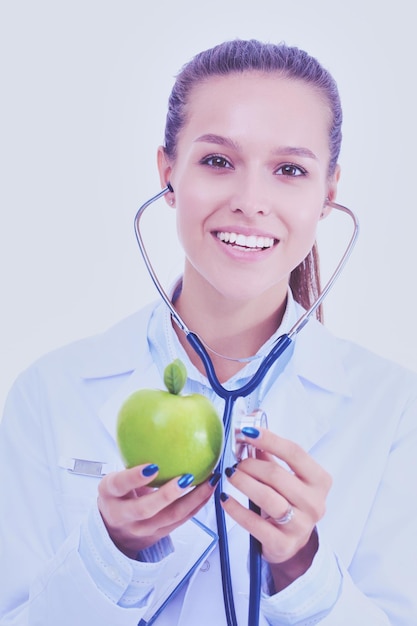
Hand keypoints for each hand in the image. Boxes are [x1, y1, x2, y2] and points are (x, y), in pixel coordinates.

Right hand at [97, 464, 219, 558]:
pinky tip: (209, 489)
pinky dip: (198, 503)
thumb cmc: (119, 495)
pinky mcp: (160, 534)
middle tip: (186, 477)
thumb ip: (132, 460)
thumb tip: (157, 426)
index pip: (120, 485)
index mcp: (110, 495)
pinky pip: (182, 520)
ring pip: (170, 517)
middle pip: (145, 508)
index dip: (135, 477)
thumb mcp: (117, 478)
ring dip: (193, 499)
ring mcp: (142, 528)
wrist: (115, 532)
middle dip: (168, 494)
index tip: (153, 466)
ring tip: (209, 480)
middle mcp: (124, 514)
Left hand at [221, 427, 331, 590]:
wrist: (292, 542)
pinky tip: (226, 498)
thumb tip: (248, 430)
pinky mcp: (283, 544)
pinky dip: (236, 508)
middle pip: (277, 475)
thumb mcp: (286, 477)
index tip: (248, 432)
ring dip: (244, 482)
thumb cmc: (288, 501)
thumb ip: (269, 455)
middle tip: (236, 463)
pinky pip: (254, 523)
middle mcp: (315, 503)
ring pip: (267, 498)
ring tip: (231, 475)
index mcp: (319, 481)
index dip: (269, 440)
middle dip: (251, 465)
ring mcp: (301, 526)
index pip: (295, 453)